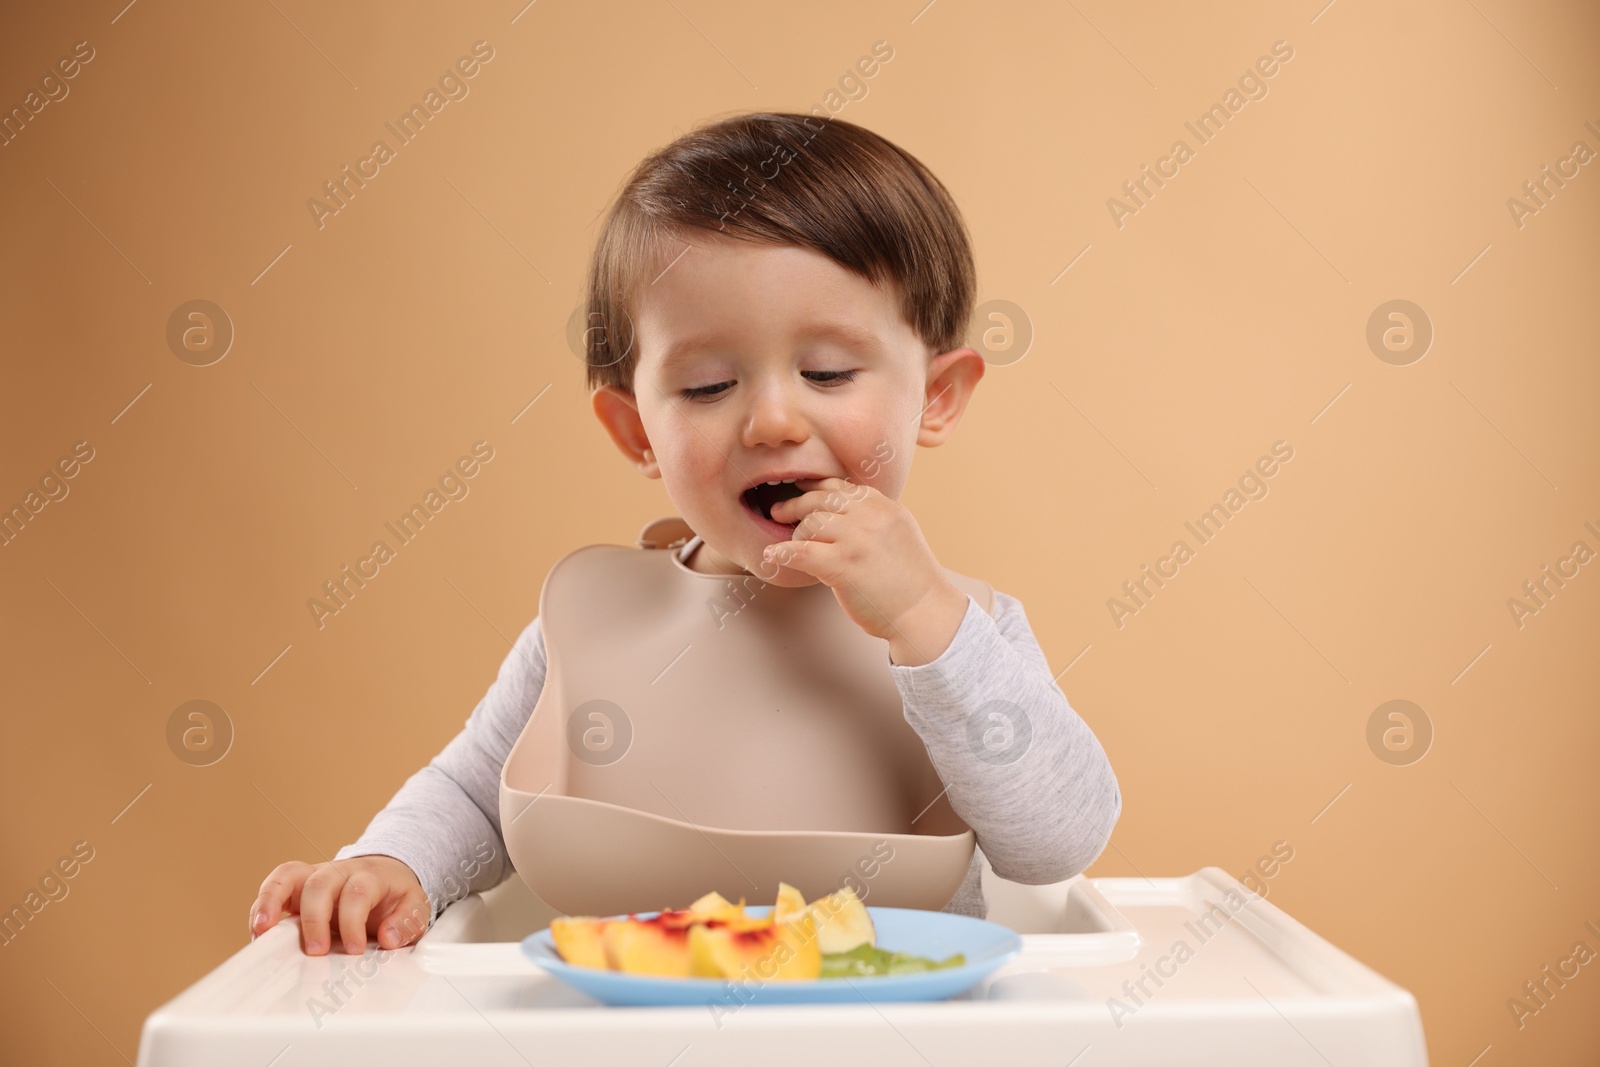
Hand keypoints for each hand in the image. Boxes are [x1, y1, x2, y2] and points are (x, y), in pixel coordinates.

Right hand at [249, 855, 429, 954]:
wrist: (386, 875)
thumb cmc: (395, 896)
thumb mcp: (414, 907)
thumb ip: (407, 922)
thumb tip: (388, 938)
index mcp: (370, 876)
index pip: (357, 892)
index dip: (353, 921)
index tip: (355, 949)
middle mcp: (339, 872)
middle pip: (320, 884)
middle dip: (315, 919)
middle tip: (316, 951)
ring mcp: (315, 876)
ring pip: (289, 877)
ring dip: (272, 902)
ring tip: (262, 930)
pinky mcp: (297, 886)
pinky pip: (275, 885)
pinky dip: (262, 904)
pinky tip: (257, 929)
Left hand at [763, 477, 969, 665]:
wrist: (924, 611)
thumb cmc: (910, 579)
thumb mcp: (899, 531)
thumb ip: (872, 516)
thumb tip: (838, 509)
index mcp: (883, 506)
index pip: (839, 486)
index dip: (814, 487)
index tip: (799, 490)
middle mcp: (870, 516)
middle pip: (819, 499)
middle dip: (795, 504)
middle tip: (778, 512)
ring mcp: (856, 539)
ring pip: (809, 523)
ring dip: (795, 534)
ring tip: (791, 545)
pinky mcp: (843, 565)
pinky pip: (801, 552)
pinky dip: (782, 553)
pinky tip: (772, 556)